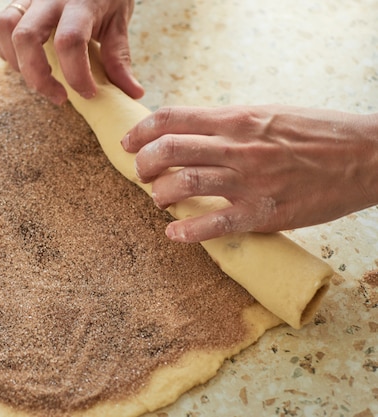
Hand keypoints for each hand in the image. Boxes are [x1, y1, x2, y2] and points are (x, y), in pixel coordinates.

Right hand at [0, 0, 143, 104]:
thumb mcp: (119, 21)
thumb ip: (119, 57)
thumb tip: (132, 93)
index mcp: (81, 2)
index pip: (69, 41)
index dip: (76, 75)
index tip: (89, 93)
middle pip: (26, 37)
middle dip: (38, 76)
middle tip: (59, 97)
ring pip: (6, 29)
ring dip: (18, 63)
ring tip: (40, 80)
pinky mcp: (18, 1)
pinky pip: (0, 25)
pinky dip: (6, 51)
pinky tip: (26, 64)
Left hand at [121, 105, 377, 241]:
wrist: (369, 155)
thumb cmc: (316, 133)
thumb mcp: (267, 115)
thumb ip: (227, 124)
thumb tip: (189, 133)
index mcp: (236, 119)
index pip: (172, 118)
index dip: (141, 131)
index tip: (129, 143)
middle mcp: (237, 147)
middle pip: (167, 150)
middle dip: (143, 164)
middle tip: (143, 174)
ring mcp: (249, 181)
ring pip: (182, 185)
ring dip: (159, 195)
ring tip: (160, 201)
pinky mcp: (264, 213)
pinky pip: (214, 224)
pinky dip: (186, 232)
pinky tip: (174, 234)